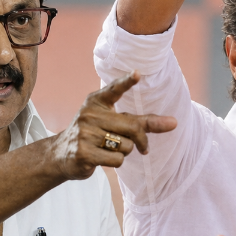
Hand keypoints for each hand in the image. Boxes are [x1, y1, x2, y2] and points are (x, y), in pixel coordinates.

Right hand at [48, 71, 176, 180]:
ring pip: (126, 146)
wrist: (61, 154)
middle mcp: (90, 114)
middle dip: (142, 140)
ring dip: (124, 152)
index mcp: (97, 101)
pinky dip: (116, 162)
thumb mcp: (114, 123)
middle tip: (144, 148)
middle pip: (132, 127)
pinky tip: (102, 158)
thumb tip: (174, 123)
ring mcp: (85, 133)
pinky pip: (117, 160)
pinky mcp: (84, 152)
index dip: (126, 82)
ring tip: (109, 149)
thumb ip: (143, 121)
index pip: (114, 89)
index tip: (138, 73)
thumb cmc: (95, 134)